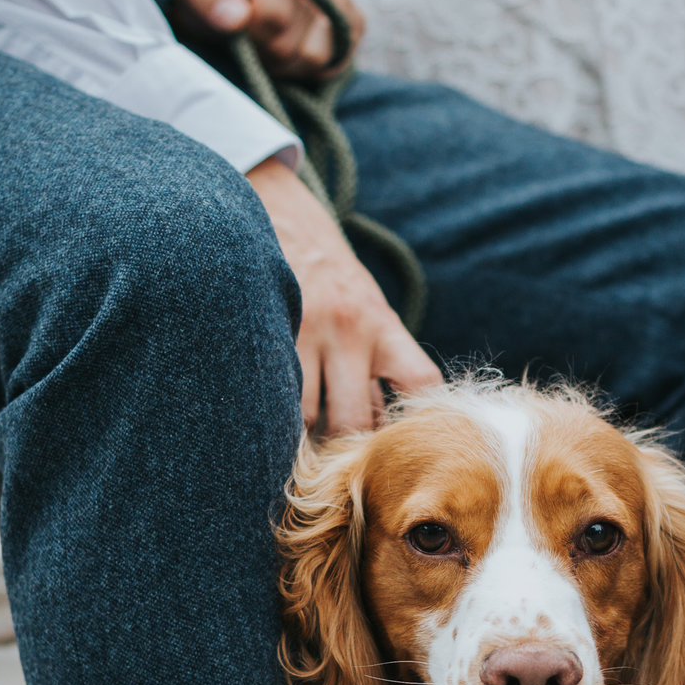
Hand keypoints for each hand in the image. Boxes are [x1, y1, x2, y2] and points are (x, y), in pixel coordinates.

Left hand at [170, 0, 364, 81]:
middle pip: (291, 38)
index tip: (235, 27)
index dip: (249, 32)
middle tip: (250, 42)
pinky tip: (292, 52)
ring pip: (316, 55)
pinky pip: (336, 61)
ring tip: (269, 47)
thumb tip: (236, 17)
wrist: (239, 1)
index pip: (271, 12)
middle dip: (264, 51)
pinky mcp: (353, 23)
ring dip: (285, 64)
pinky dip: (310, 68)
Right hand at [245, 157, 436, 433]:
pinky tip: (268, 424)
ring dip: (301, 442)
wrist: (277, 212)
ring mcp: (303, 331)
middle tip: (338, 472)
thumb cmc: (332, 278)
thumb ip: (379, 368)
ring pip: (304, 417)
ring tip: (299, 455)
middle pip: (355, 420)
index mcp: (384, 325)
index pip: (421, 385)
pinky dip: (271, 416)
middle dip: (346, 452)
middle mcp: (350, 329)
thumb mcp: (369, 312)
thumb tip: (384, 435)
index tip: (402, 451)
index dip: (416, 426)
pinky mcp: (264, 330)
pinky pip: (270, 392)